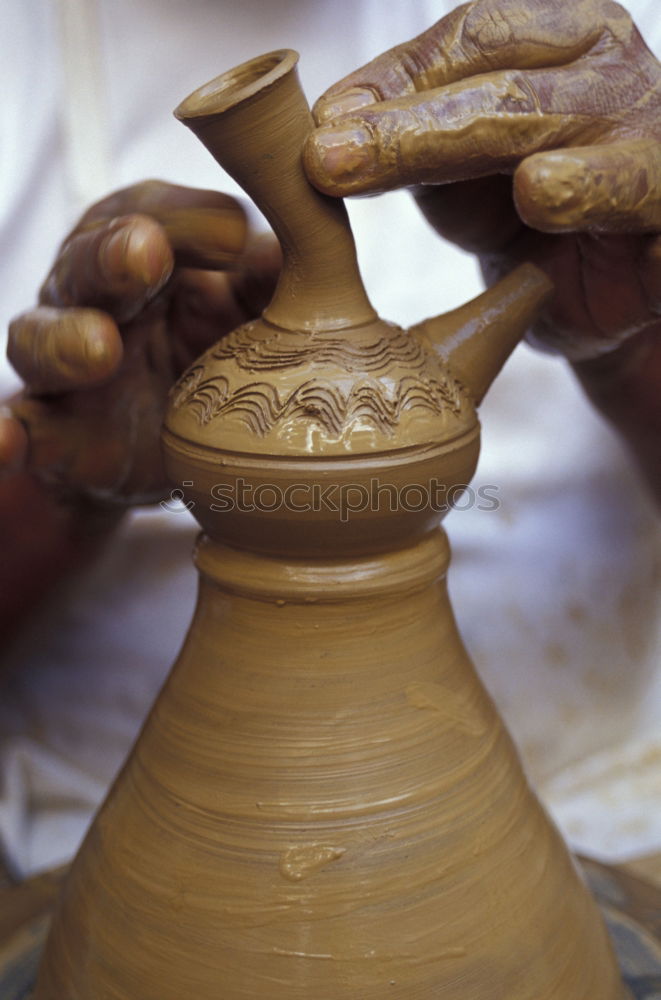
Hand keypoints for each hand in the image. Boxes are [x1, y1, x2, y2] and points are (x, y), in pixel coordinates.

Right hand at [2, 181, 279, 503]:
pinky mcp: (54, 433)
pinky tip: (2, 442)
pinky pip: (23, 431)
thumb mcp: (247, 316)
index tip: (232, 233)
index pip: (151, 215)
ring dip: (66, 339)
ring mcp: (66, 367)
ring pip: (42, 339)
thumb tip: (289, 253)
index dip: (185, 218)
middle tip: (147, 254)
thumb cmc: (214, 356)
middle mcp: (93, 299)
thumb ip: (266, 285)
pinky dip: (5, 436)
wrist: (175, 448)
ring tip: (100, 349)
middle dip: (113, 257)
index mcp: (145, 256)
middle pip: (88, 265)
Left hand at [304, 0, 660, 361]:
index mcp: (557, 38)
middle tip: (335, 163)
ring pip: (609, 165)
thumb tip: (325, 130)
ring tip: (536, 194)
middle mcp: (612, 77)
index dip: (396, 83)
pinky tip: (633, 245)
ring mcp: (656, 149)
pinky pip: (660, 217)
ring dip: (573, 182)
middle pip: (517, 95)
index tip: (322, 129)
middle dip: (421, 132)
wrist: (592, 280)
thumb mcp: (451, 163)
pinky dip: (637, 223)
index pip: (473, 41)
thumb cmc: (520, 205)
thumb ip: (403, 137)